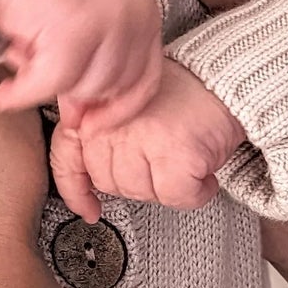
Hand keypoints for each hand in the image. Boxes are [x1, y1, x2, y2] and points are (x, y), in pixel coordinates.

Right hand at [0, 0, 162, 123]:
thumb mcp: (83, 26)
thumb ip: (93, 69)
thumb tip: (84, 121)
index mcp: (144, 11)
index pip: (144, 80)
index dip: (117, 111)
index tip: (91, 126)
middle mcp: (133, 14)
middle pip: (111, 88)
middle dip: (72, 93)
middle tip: (37, 76)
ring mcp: (106, 22)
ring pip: (82, 88)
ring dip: (45, 84)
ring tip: (22, 54)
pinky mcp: (72, 32)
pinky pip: (48, 84)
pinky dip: (21, 93)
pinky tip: (6, 92)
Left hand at [51, 60, 246, 217]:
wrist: (221, 80)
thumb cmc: (178, 93)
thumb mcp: (123, 105)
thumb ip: (99, 132)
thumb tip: (85, 179)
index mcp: (94, 110)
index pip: (66, 157)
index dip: (75, 189)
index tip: (88, 208)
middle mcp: (112, 124)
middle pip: (108, 182)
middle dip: (136, 180)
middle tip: (159, 159)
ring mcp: (142, 139)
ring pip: (140, 193)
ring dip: (165, 186)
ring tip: (180, 158)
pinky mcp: (175, 154)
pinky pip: (175, 197)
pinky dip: (194, 192)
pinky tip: (201, 172)